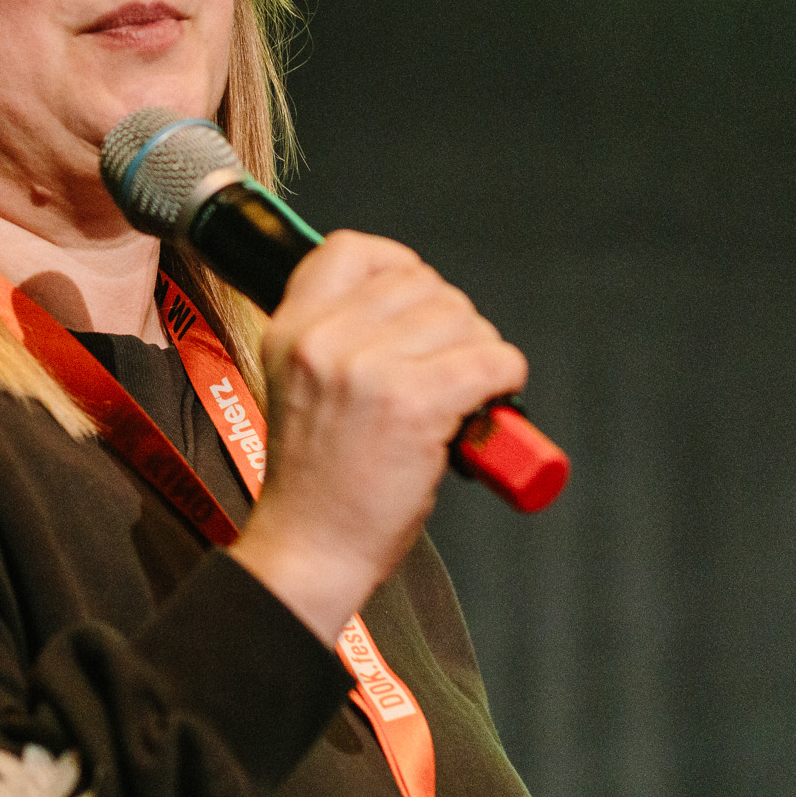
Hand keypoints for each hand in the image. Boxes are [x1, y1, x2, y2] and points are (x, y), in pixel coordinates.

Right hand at [228, 231, 526, 644]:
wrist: (310, 548)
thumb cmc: (315, 481)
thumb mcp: (299, 385)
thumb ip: (339, 337)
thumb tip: (417, 307)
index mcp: (289, 330)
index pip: (351, 249)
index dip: (399, 266)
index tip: (419, 298)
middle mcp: (324, 341)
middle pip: (423, 283)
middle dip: (452, 322)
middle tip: (449, 366)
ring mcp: (368, 370)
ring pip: (464, 319)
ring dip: (480, 352)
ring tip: (463, 394)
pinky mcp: (414, 405)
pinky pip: (490, 361)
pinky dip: (505, 378)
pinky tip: (487, 406)